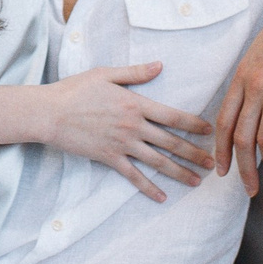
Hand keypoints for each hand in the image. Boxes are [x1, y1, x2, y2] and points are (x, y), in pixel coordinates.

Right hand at [40, 64, 214, 201]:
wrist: (50, 113)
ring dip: (179, 172)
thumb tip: (160, 65)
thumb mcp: (105, 74)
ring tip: (197, 181)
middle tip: (212, 162)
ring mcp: (122, 144)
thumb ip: (135, 72)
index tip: (209, 130)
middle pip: (171, 142)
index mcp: (135, 104)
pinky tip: (161, 197)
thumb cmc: (75, 89)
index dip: (193, 124)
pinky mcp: (109, 158)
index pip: (172, 116)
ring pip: (158, 161)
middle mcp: (133, 126)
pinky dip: (149, 188)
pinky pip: (134, 176)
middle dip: (194, 153)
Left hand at [213, 0, 262, 192]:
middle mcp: (253, 85)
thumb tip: (250, 100)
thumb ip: (253, 76)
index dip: (220, 148)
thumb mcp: (262, 51)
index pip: (223, 120)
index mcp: (242, 75)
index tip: (221, 168)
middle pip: (240, 136)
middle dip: (241, 167)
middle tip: (247, 188)